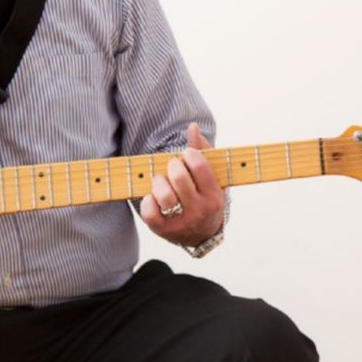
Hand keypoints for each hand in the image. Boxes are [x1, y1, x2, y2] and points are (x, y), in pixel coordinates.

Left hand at [139, 123, 224, 247]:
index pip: (200, 166)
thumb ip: (202, 150)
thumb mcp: (212, 177)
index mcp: (214, 196)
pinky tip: (153, 197)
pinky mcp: (162, 229)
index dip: (190, 155)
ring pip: (164, 195)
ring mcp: (181, 222)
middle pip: (179, 178)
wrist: (202, 234)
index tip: (187, 156)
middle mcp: (199, 210)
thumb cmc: (205, 197)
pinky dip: (147, 200)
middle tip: (173, 166)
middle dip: (173, 166)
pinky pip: (149, 212)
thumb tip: (192, 127)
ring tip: (162, 181)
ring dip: (159, 182)